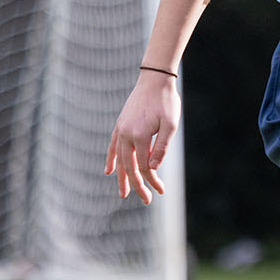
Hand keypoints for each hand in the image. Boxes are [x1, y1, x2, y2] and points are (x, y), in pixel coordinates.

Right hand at [105, 69, 180, 205]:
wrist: (155, 79)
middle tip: (145, 200)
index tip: (162, 190)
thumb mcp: (170, 124)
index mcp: (139, 136)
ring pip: (119, 159)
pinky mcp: (120, 124)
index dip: (153, 181)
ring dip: (121, 177)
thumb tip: (153, 168)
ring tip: (123, 193)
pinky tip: (108, 171)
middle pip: (129, 167)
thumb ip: (162, 147)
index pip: (145, 166)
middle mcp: (126, 134)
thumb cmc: (166, 101)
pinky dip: (110, 159)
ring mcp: (121, 129)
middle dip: (137, 185)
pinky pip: (112, 146)